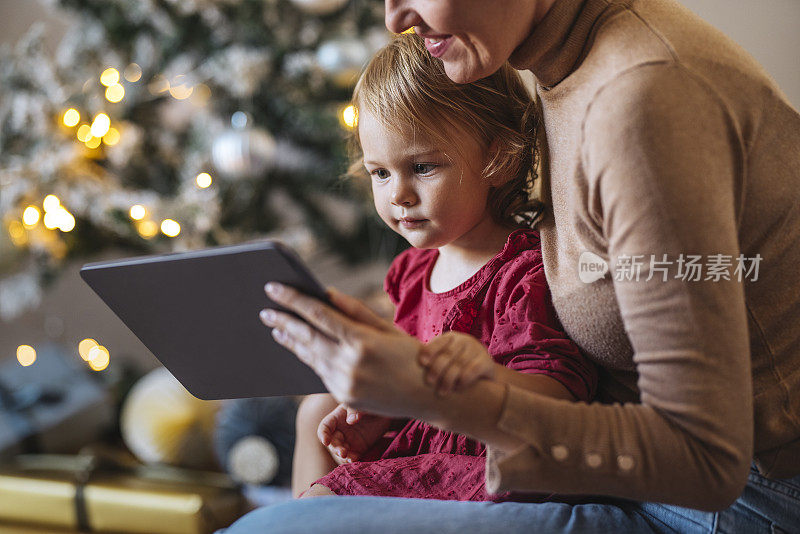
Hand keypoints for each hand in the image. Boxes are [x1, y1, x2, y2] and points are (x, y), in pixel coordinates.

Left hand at [259, 283, 431, 418]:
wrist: (429, 396)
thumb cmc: (412, 355)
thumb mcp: (387, 328)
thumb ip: (355, 311)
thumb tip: (326, 293)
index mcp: (362, 341)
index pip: (318, 314)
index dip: (293, 299)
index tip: (274, 288)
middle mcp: (350, 364)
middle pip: (307, 336)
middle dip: (283, 320)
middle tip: (265, 309)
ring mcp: (345, 384)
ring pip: (309, 356)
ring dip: (290, 340)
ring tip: (276, 327)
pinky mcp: (344, 397)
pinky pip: (320, 372)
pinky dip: (308, 357)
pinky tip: (299, 347)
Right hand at [318, 404, 392, 462]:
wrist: (385, 414)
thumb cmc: (372, 405)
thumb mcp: (364, 404)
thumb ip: (356, 409)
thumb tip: (350, 421)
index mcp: (338, 417)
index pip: (325, 427)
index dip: (323, 434)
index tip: (326, 441)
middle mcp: (341, 431)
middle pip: (332, 442)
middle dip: (335, 448)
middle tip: (343, 452)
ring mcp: (349, 441)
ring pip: (340, 452)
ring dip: (343, 456)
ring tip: (351, 457)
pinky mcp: (358, 449)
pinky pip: (352, 457)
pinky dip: (352, 460)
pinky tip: (356, 460)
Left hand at [419, 331, 497, 395]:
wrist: (485, 373)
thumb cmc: (456, 367)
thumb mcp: (445, 359)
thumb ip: (431, 360)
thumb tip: (405, 368)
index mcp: (451, 338)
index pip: (440, 342)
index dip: (430, 351)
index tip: (422, 362)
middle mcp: (465, 341)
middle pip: (448, 354)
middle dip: (437, 368)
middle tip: (429, 382)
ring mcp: (477, 350)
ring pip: (460, 363)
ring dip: (449, 379)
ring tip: (442, 392)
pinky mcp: (487, 362)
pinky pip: (474, 370)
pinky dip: (465, 380)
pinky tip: (458, 389)